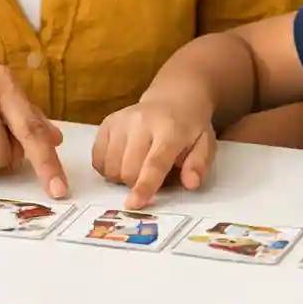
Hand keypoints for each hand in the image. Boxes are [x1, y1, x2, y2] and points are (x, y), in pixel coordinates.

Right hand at [91, 94, 216, 209]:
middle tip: (150, 176)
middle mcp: (142, 123)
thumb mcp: (205, 144)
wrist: (174, 97)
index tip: (132, 205)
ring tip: (137, 166)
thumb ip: (199, 165)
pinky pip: (97, 158)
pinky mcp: (107, 123)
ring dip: (121, 177)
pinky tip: (122, 160)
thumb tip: (191, 184)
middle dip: (137, 183)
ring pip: (111, 167)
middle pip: (129, 170)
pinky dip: (107, 167)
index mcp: (170, 130)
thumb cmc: (190, 127)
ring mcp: (121, 121)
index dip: (144, 186)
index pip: (154, 162)